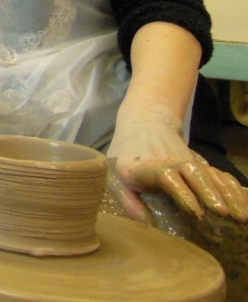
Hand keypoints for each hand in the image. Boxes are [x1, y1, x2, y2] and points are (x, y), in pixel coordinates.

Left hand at [107, 116, 247, 223]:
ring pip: (210, 174)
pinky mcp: (199, 164)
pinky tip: (244, 205)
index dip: (182, 194)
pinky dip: (233, 189)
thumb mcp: (115, 178)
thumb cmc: (124, 158)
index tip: (196, 212)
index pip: (168, 178)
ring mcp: (188, 162)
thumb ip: (129, 202)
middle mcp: (172, 163)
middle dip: (210, 194)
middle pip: (194, 175)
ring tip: (241, 216)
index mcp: (148, 168)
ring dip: (227, 193)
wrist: (142, 124)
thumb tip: (147, 225)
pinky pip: (219, 175)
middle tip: (224, 214)